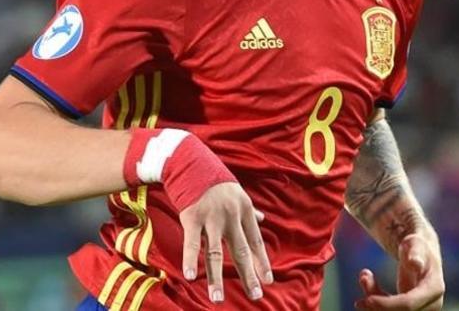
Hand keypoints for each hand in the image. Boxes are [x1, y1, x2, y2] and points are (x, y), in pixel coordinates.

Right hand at [180, 182, 273, 303]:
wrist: (191, 160)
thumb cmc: (214, 179)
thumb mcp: (238, 192)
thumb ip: (250, 210)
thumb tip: (262, 219)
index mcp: (244, 210)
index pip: (256, 241)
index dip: (262, 261)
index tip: (268, 280)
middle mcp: (231, 216)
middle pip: (241, 251)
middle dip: (249, 275)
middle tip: (256, 295)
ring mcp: (212, 218)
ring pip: (215, 254)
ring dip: (216, 278)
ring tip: (218, 299)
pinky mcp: (192, 217)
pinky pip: (191, 243)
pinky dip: (190, 261)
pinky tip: (191, 277)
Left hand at [356, 233, 443, 309]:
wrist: (419, 253)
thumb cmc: (416, 245)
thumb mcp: (415, 244)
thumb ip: (415, 253)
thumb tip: (415, 264)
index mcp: (434, 289)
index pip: (408, 304)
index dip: (387, 305)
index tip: (368, 299)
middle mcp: (432, 304)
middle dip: (377, 305)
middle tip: (362, 284)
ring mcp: (421, 309)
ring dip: (373, 305)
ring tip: (364, 278)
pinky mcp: (410, 310)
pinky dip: (375, 305)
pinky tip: (367, 284)